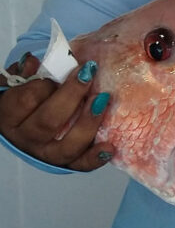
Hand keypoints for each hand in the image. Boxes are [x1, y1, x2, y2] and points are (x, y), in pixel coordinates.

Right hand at [0, 53, 113, 170]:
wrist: (26, 124)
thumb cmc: (26, 100)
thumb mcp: (19, 84)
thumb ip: (24, 73)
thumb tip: (32, 62)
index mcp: (12, 116)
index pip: (27, 99)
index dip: (46, 83)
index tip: (63, 68)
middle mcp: (27, 138)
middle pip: (48, 122)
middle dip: (71, 96)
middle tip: (89, 74)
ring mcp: (47, 153)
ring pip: (66, 146)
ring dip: (87, 123)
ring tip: (103, 101)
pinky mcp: (66, 162)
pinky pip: (80, 165)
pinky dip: (95, 157)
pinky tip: (109, 147)